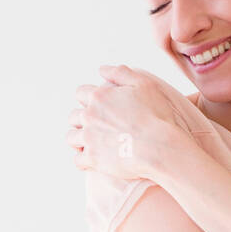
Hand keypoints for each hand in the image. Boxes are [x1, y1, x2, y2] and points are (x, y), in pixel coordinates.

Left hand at [67, 65, 182, 180]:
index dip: (88, 98)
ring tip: (89, 144)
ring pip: (71, 138)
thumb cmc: (156, 115)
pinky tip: (92, 162)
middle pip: (73, 116)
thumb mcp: (144, 84)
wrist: (159, 146)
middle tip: (93, 126)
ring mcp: (89, 138)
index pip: (80, 93)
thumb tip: (102, 69)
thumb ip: (121, 73)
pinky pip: (78, 160)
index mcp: (99, 96)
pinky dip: (83, 161)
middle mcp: (89, 115)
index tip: (96, 106)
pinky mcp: (93, 158)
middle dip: (81, 120)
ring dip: (78, 140)